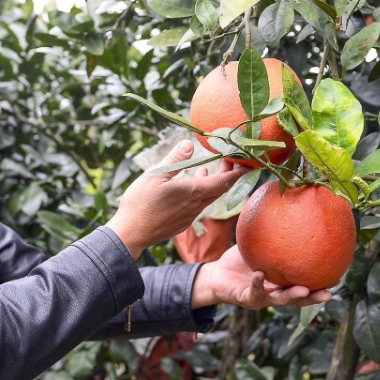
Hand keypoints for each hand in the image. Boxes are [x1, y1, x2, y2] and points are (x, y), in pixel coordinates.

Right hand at [108, 140, 247, 257]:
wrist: (131, 234)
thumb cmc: (141, 203)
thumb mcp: (155, 175)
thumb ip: (175, 160)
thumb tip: (189, 144)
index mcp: (193, 192)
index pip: (224, 181)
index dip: (237, 172)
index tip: (248, 163)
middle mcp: (196, 206)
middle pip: (219, 189)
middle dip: (227, 174)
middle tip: (228, 159)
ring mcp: (189, 216)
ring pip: (208, 198)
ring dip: (212, 183)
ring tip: (208, 168)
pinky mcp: (181, 223)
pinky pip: (197, 205)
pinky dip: (200, 192)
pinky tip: (189, 186)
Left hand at [191, 245, 332, 309]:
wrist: (217, 275)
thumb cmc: (241, 259)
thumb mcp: (259, 244)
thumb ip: (271, 232)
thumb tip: (286, 205)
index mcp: (283, 282)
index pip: (307, 283)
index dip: (321, 282)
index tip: (337, 277)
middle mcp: (276, 292)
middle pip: (300, 298)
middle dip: (314, 296)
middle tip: (329, 292)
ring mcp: (263, 297)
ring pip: (280, 300)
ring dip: (292, 296)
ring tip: (303, 290)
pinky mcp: (246, 298)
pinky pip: (254, 291)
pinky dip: (258, 283)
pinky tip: (261, 274)